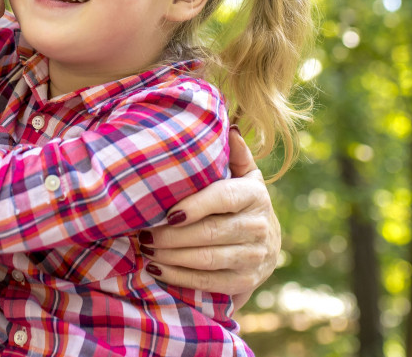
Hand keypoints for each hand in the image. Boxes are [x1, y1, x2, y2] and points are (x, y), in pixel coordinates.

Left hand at [138, 129, 280, 309]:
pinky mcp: (244, 281)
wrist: (268, 246)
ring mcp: (254, 257)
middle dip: (173, 235)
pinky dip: (179, 277)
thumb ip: (236, 154)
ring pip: (207, 259)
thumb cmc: (242, 203)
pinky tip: (157, 269)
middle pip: (211, 232)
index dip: (196, 205)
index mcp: (255, 194)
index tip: (168, 212)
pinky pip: (208, 282)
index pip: (224, 198)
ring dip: (172, 256)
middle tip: (144, 233)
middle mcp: (259, 226)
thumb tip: (229, 129)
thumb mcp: (245, 176)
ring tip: (146, 249)